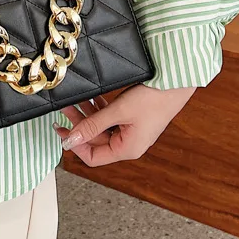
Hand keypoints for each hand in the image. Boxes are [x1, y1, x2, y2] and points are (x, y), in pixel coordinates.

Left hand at [52, 85, 196, 166]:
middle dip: (80, 125)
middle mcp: (130, 144)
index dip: (75, 146)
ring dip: (88, 115)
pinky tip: (91, 98)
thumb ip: (93, 125)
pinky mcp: (134, 119)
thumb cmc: (155, 98)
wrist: (176, 81)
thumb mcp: (118, 111)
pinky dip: (100, 110)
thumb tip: (71, 139)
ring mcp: (133, 131)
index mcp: (128, 149)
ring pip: (102, 128)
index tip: (62, 132)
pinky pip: (112, 119)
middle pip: (96, 141)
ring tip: (75, 101)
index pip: (93, 158)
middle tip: (66, 109)